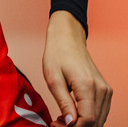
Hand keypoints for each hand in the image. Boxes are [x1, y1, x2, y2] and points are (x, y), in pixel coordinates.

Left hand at [43, 10, 111, 125]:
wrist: (68, 40)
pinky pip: (100, 112)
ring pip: (100, 119)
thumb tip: (71, 123)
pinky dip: (88, 118)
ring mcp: (106, 91)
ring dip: (82, 124)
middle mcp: (102, 90)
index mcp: (88, 86)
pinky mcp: (105, 91)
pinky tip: (72, 114)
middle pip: (95, 122)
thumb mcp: (53, 79)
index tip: (56, 125)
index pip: (88, 119)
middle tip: (57, 123)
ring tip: (62, 119)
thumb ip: (63, 103)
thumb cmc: (57, 56)